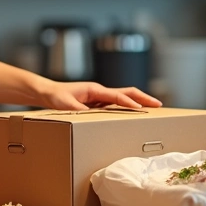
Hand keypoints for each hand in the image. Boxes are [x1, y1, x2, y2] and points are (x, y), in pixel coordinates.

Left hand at [38, 80, 162, 110]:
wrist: (47, 92)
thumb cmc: (55, 96)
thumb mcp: (64, 103)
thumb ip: (76, 109)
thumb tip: (88, 115)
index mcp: (94, 90)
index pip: (116, 96)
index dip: (129, 102)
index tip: (141, 108)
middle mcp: (99, 91)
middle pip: (127, 91)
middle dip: (143, 98)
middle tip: (158, 104)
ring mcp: (99, 95)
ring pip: (123, 96)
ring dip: (138, 101)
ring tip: (152, 108)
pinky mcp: (97, 101)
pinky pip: (116, 103)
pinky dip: (128, 105)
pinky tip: (133, 112)